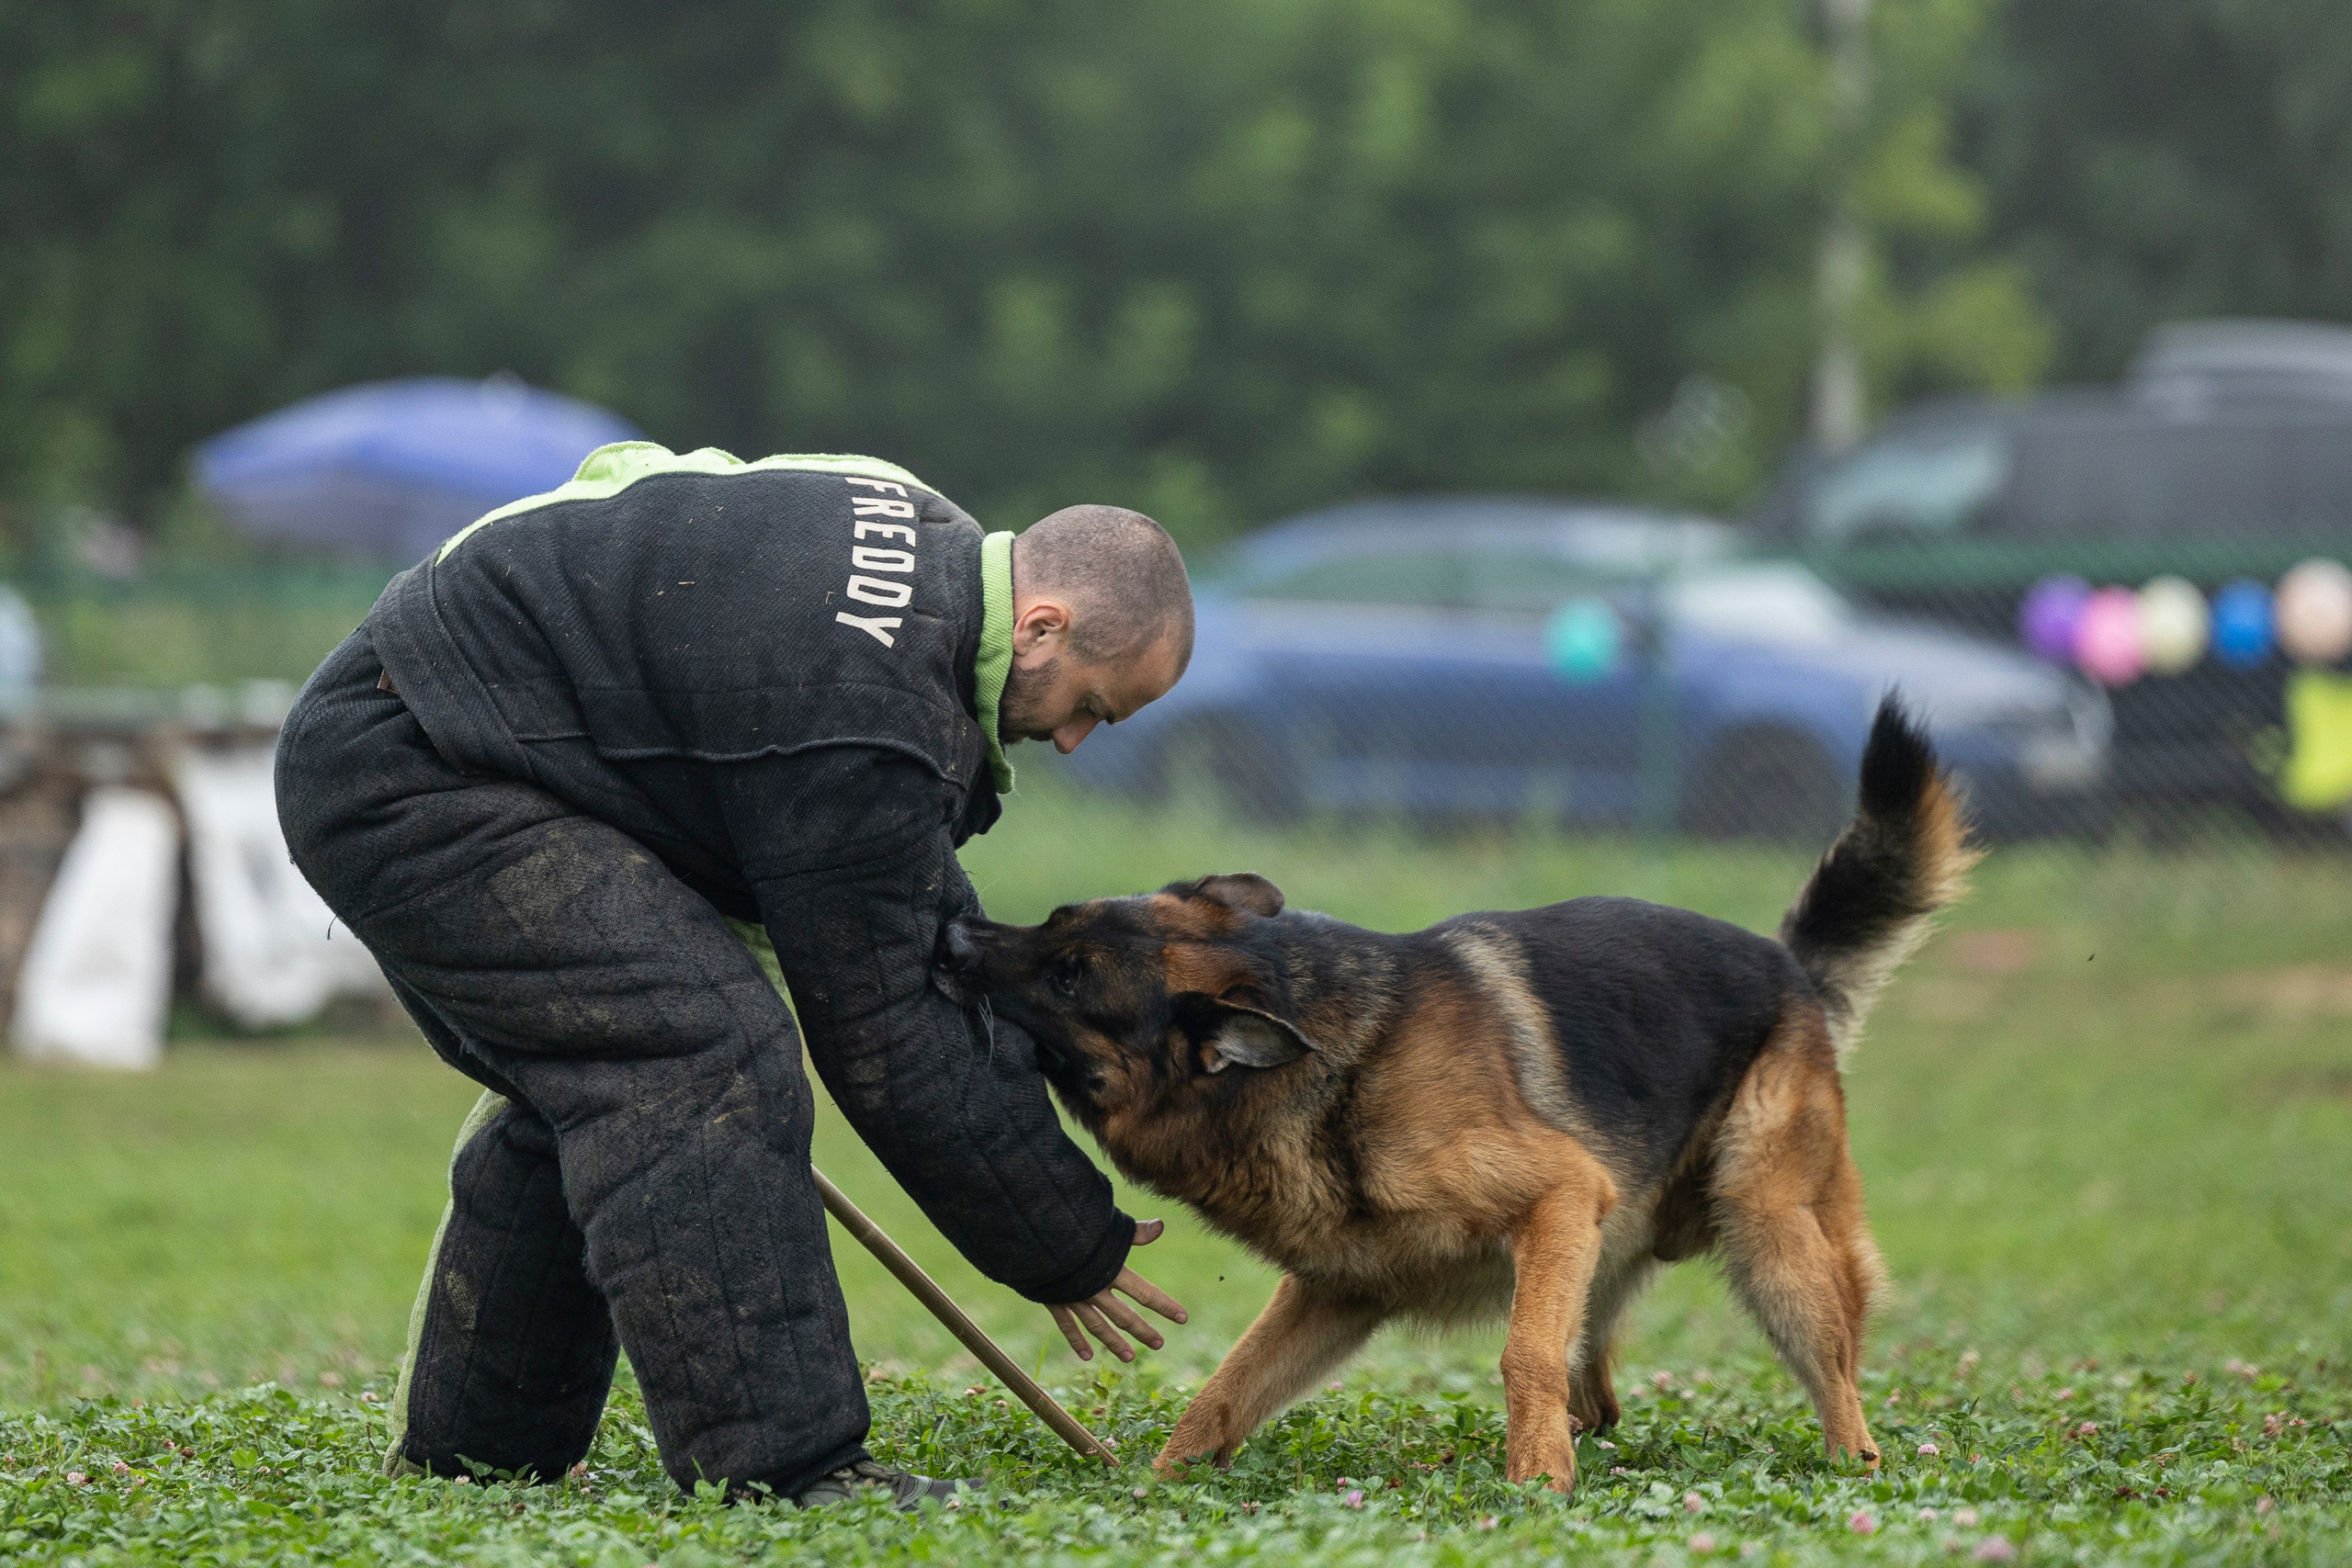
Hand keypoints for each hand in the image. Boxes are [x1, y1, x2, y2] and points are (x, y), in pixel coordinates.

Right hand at [1048, 1218, 1188, 1362]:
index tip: (1183, 1318)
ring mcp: (1074, 1298)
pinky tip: (1086, 1356)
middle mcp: (1095, 1290)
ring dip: (1114, 1342)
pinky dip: (1077, 1340)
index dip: (1164, 1305)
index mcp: (1112, 1271)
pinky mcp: (1054, 1300)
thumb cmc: (1070, 1224)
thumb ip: (1133, 1232)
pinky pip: (1067, 1325)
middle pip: (1125, 1315)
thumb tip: (1161, 1226)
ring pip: (1099, 1326)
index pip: (1145, 1292)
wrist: (1030, 1235)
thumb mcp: (1105, 1224)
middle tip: (1159, 1344)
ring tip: (1129, 1358)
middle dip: (1143, 1330)